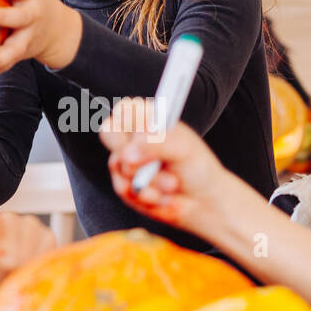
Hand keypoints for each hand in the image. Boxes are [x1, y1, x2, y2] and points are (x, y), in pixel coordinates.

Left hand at [0, 210, 56, 309]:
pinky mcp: (47, 235)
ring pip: (27, 262)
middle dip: (2, 283)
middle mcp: (3, 218)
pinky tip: (25, 276)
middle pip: (8, 260)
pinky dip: (35, 275)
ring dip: (18, 281)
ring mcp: (28, 224)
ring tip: (9, 283)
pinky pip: (44, 261)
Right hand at [99, 96, 234, 235]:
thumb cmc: (197, 168)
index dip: (128, 122)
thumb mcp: (184, 150)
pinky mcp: (125, 185)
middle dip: (132, 152)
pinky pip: (124, 190)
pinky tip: (163, 197)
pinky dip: (147, 197)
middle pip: (109, 133)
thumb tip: (128, 154)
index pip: (125, 109)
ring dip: (149, 181)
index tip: (144, 136)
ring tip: (172, 184)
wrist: (202, 201)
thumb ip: (158, 145)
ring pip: (119, 167)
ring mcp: (126, 162)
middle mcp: (134, 138)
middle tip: (153, 163)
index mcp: (149, 119)